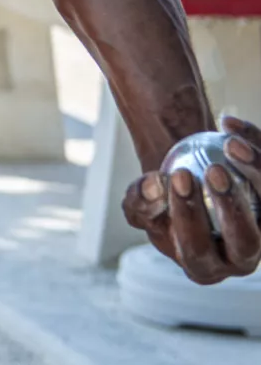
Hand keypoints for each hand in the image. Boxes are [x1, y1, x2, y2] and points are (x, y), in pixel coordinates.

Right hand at [123, 116, 260, 283]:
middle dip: (231, 209)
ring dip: (257, 175)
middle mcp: (240, 258)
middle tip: (213, 170)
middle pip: (245, 243)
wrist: (191, 184)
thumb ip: (140, 201)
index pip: (197, 250)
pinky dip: (255, 151)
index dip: (189, 217)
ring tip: (230, 144)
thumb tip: (157, 185)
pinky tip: (229, 124)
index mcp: (202, 265)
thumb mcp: (141, 204)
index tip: (178, 176)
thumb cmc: (163, 200)